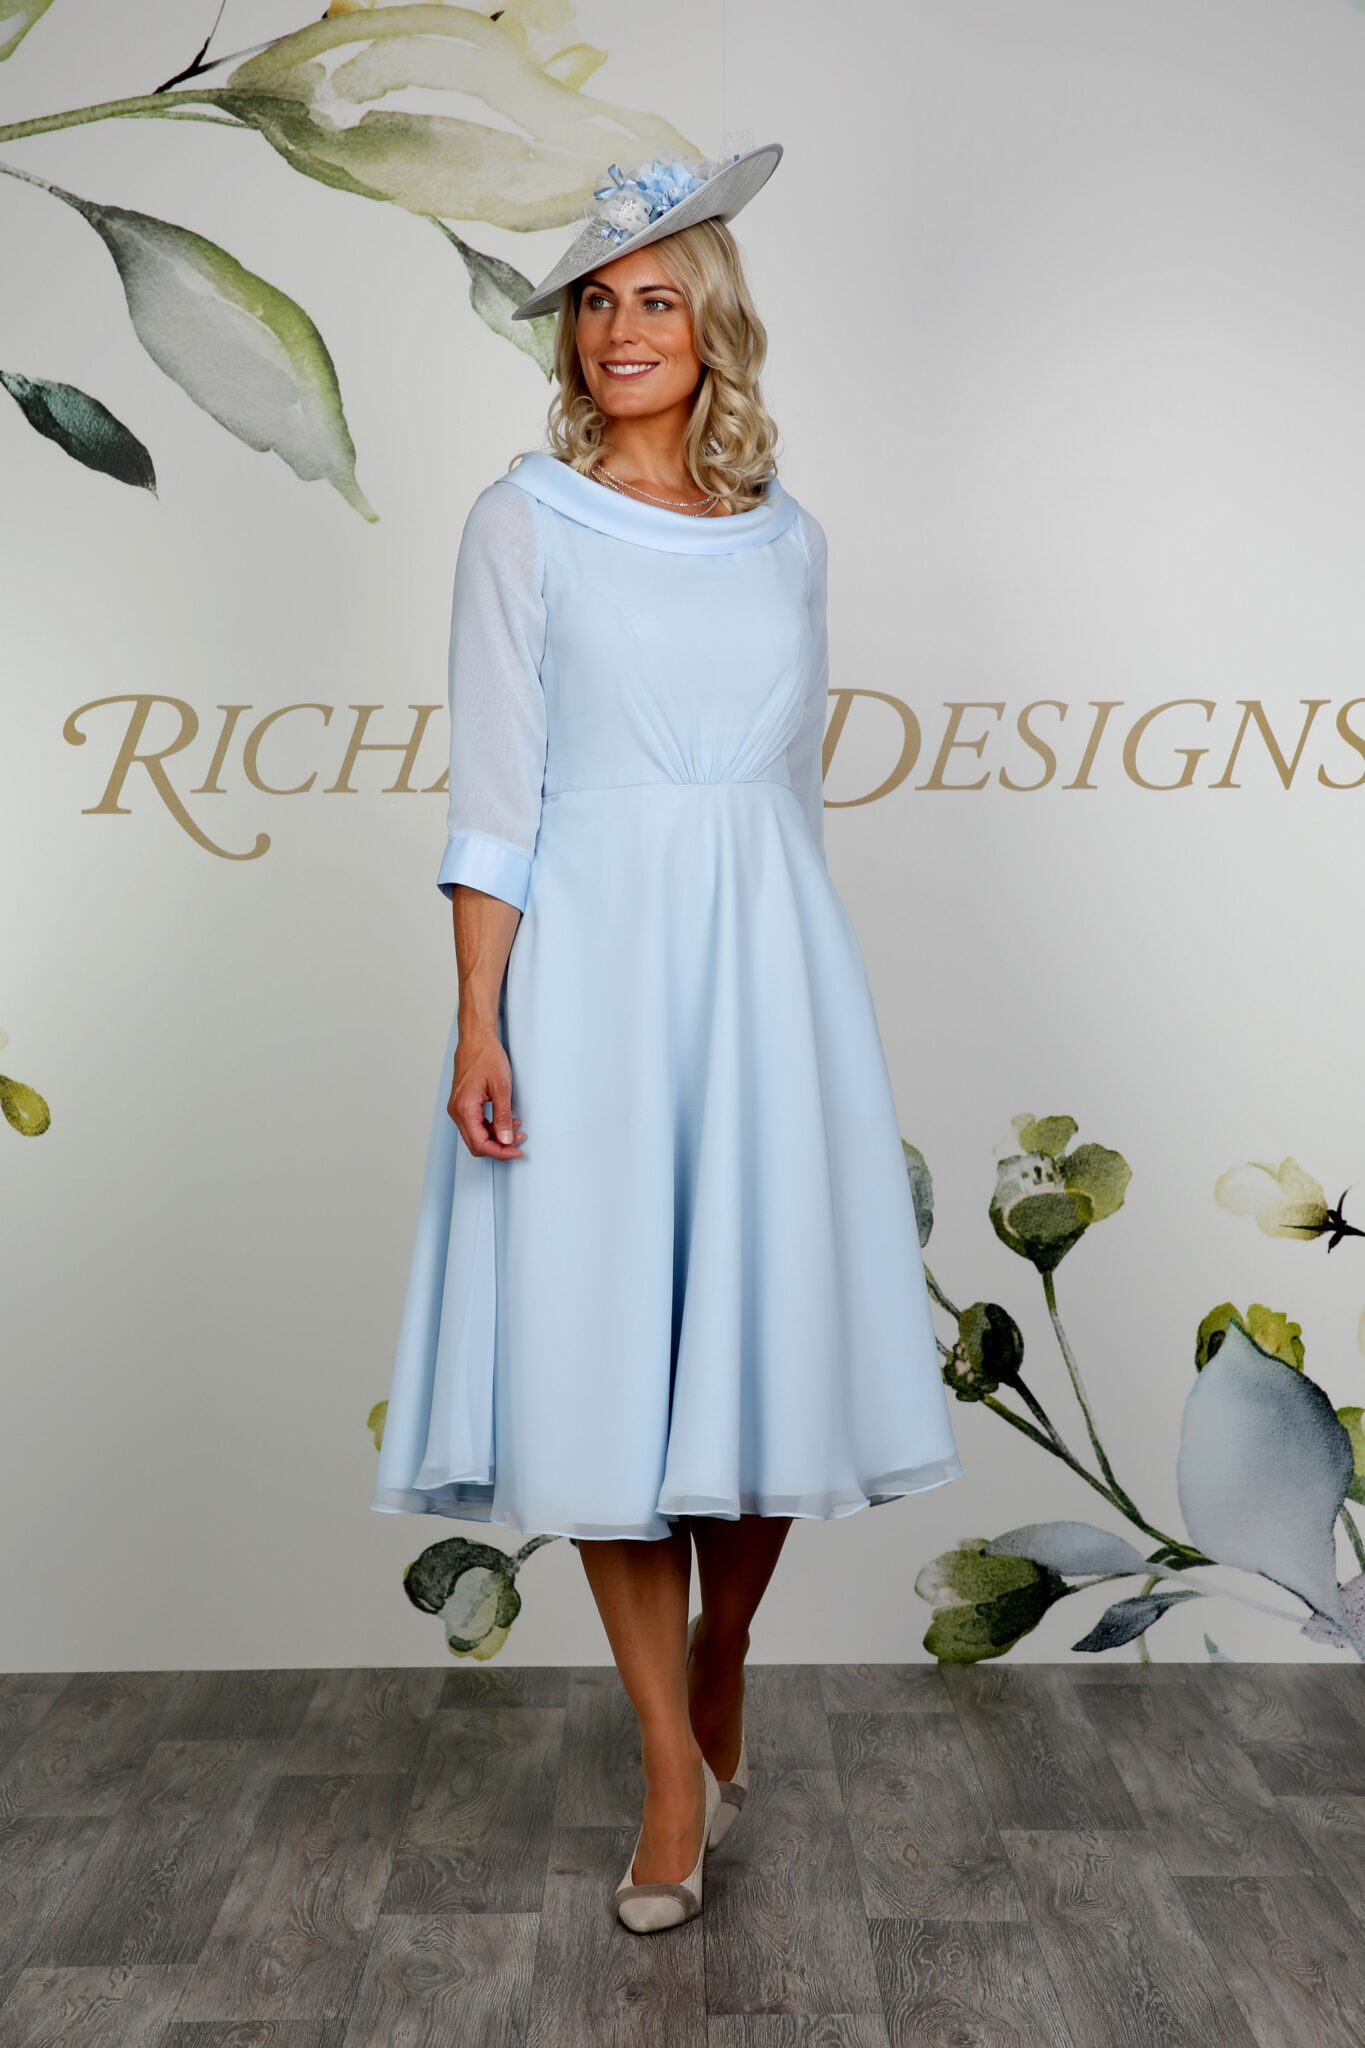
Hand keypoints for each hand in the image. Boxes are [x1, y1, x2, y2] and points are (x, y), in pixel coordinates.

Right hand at [448, 1026, 526, 1158]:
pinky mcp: (462, 1104)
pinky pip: (475, 1125)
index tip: (516, 1151)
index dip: (500, 1152)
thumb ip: (503, 1116)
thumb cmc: (486, 1056)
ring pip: (476, 1136)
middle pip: (476, 1144)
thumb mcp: (502, 1087)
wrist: (476, 1039)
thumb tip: (506, 1139)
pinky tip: (505, 1122)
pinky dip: (490, 1128)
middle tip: (519, 1141)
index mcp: (464, 1108)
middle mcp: (457, 1111)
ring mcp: (458, 1108)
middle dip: (499, 1147)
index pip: (480, 1144)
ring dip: (496, 1137)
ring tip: (516, 1129)